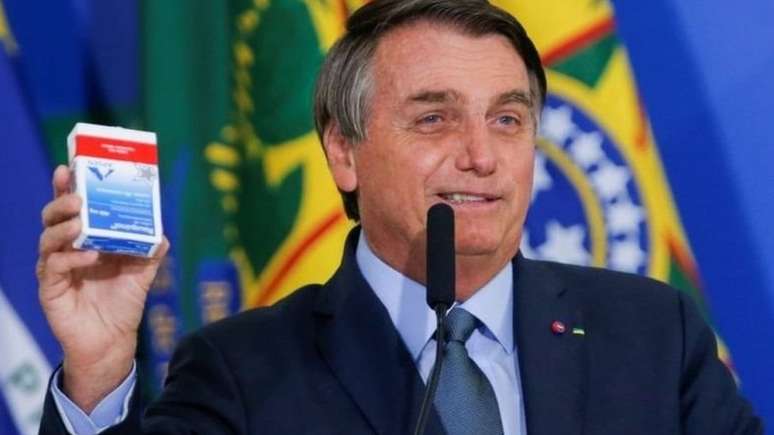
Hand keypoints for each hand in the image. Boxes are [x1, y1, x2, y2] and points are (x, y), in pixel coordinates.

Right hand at [37, 165, 168, 411]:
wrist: (112, 340)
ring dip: (63, 228)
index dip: (67, 187)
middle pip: (54, 217)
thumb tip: (162, 234)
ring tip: (80, 223)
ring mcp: (56, 268)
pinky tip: (88, 256)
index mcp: (85, 239)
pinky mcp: (51, 289)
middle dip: (62, 202)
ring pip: (48, 239)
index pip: (72, 208)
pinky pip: (54, 268)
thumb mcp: (141, 273)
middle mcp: (66, 249)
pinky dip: (70, 259)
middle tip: (77, 197)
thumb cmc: (122, 302)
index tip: (69, 168)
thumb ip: (150, 251)